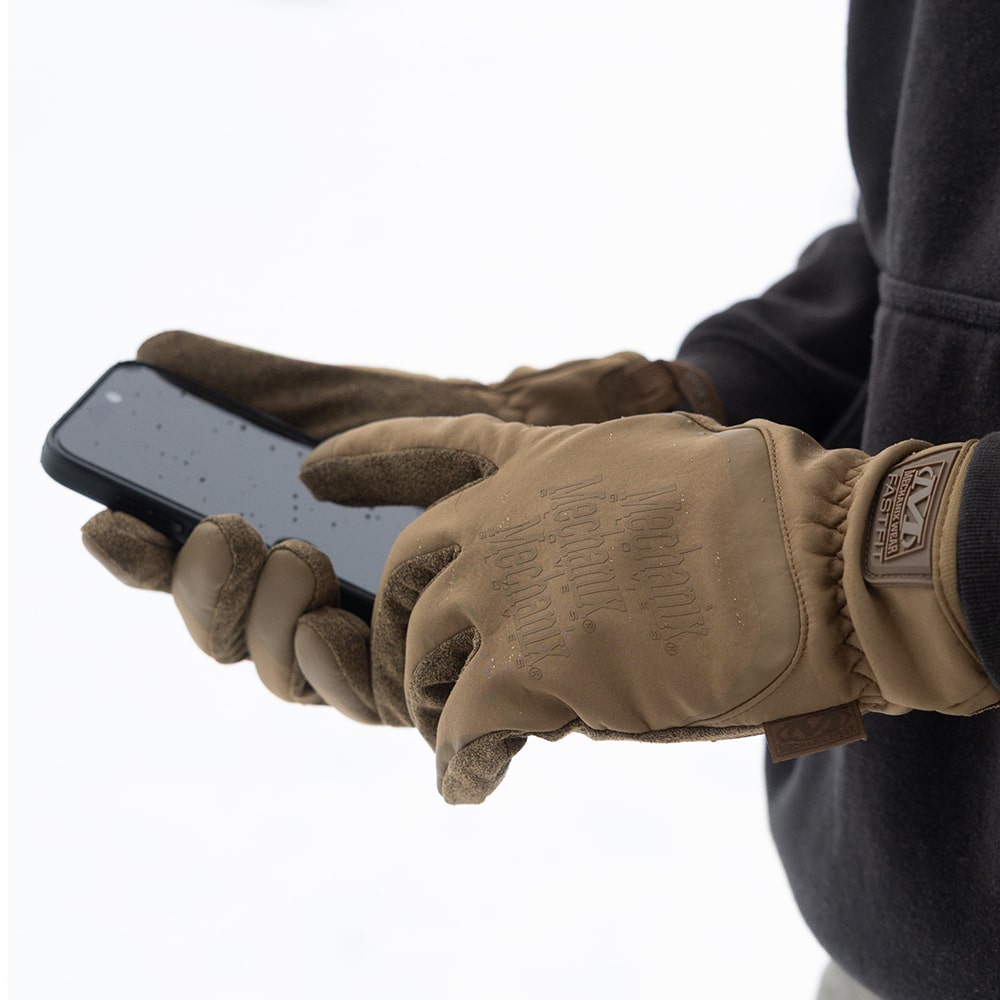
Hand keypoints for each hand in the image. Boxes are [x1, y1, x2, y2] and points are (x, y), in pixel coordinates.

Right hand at [82, 331, 720, 705]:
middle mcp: (312, 610)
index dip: (140, 557)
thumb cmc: (439, 428)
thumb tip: (155, 348)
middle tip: (228, 530)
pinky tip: (339, 622)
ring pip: (284, 674)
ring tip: (296, 556)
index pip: (188, 570)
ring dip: (271, 625)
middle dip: (210, 590)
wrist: (548, 450)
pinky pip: (363, 698)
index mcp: (278, 551)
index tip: (106, 520)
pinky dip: (339, 665)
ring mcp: (366, 648)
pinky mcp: (424, 674)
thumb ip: (256, 383)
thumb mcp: (344, 397)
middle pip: (225, 634)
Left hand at [293, 412, 997, 801]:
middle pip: (408, 574)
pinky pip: (462, 727)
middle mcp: (502, 520)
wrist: (812, 558)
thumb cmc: (768, 510)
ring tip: (450, 736)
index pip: (431, 449)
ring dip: (430, 699)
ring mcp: (504, 591)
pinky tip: (467, 785)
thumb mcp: (668, 461)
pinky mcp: (525, 668)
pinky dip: (461, 762)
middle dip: (402, 624)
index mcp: (540, 464)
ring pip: (423, 654)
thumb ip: (600, 499)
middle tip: (414, 671)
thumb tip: (579, 556)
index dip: (370, 460)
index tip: (315, 474)